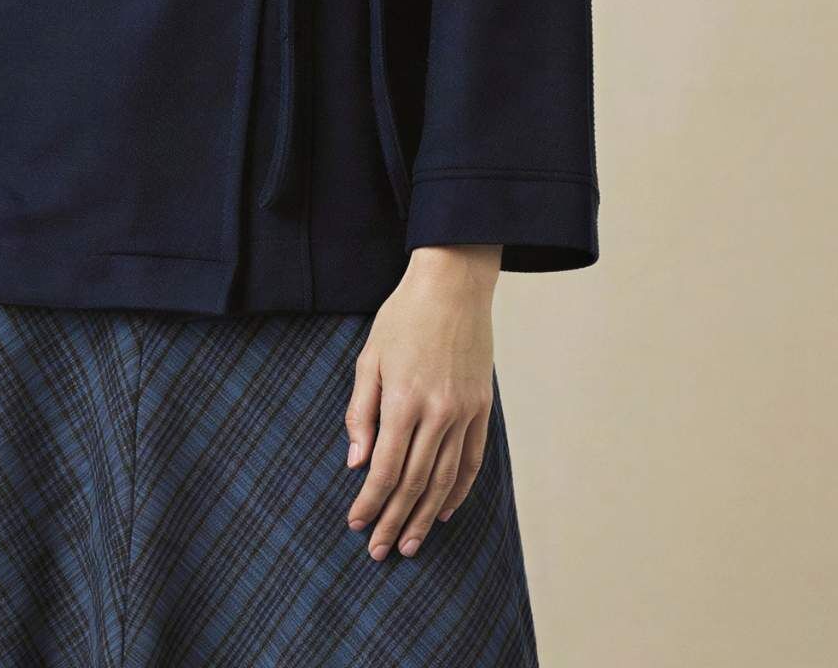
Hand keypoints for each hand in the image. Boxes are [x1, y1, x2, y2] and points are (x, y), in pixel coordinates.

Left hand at [343, 244, 500, 559]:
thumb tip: (356, 464)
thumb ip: (361, 413)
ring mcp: (463, 412)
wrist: (453, 285)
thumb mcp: (369, 358)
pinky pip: (471, 460)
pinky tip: (444, 511)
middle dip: (394, 521)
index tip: (356, 524)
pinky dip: (458, 491)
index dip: (370, 503)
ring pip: (444, 480)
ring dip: (425, 516)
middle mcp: (436, 412)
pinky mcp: (482, 408)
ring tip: (411, 544)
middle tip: (380, 552)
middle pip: (413, 483)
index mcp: (402, 399)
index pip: (383, 469)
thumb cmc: (402, 317)